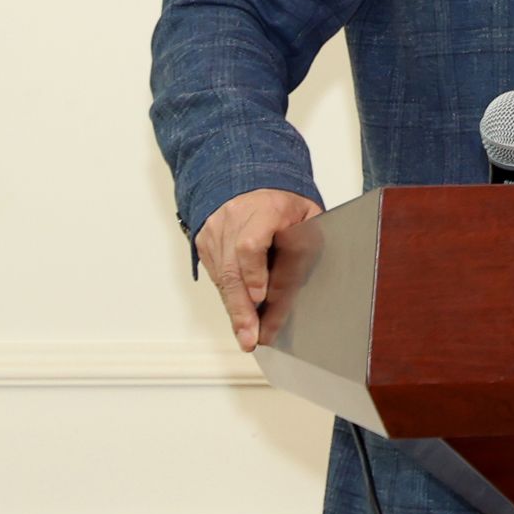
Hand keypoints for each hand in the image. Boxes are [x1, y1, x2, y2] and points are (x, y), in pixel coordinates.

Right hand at [195, 188, 321, 351]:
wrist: (246, 177)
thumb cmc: (282, 200)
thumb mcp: (305, 211)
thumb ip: (307, 238)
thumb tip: (308, 274)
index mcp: (263, 209)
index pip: (250, 244)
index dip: (254, 272)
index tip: (260, 296)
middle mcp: (232, 221)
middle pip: (231, 269)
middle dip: (242, 307)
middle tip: (251, 335)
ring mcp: (215, 233)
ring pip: (221, 277)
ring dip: (234, 310)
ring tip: (245, 336)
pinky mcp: (205, 244)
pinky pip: (216, 276)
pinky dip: (228, 298)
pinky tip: (238, 318)